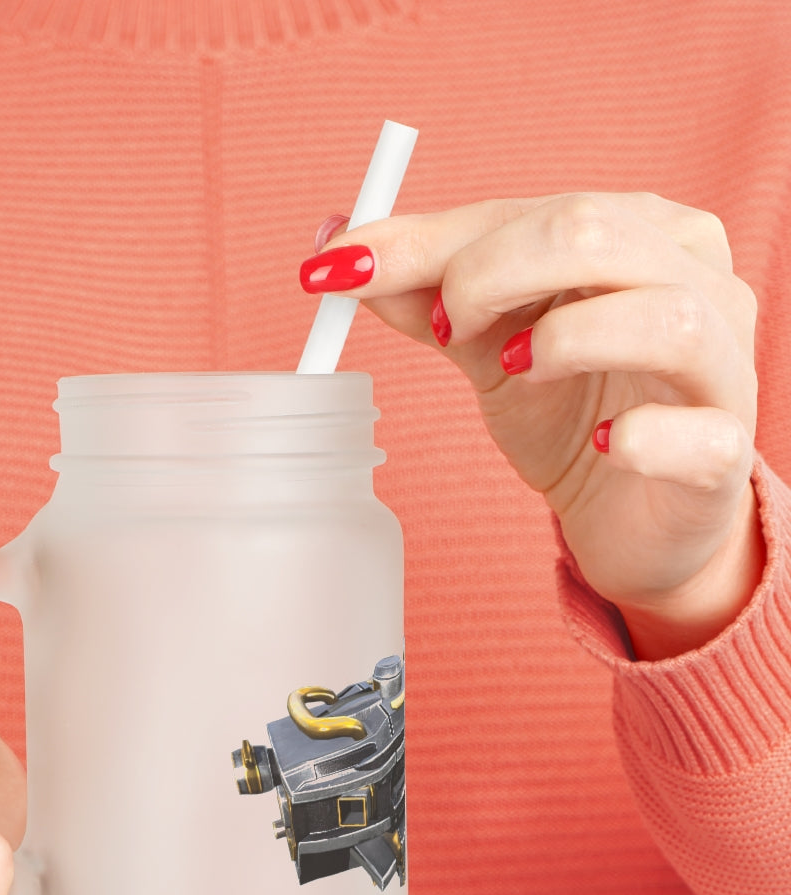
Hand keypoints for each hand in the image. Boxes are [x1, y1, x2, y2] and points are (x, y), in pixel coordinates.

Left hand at [303, 193, 763, 658]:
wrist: (630, 514)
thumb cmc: (569, 412)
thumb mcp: (487, 345)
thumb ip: (425, 295)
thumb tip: (338, 249)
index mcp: (638, 234)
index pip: (529, 212)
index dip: (428, 240)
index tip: (340, 269)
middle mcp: (696, 280)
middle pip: (594, 234)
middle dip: (488, 274)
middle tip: (443, 329)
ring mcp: (723, 366)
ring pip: (665, 317)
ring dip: (564, 340)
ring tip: (512, 371)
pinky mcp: (725, 453)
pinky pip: (698, 434)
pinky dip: (641, 437)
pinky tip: (604, 446)